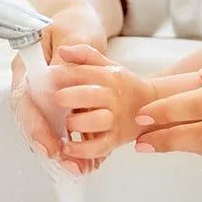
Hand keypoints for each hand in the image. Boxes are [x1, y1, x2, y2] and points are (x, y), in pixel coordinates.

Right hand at [10, 3, 107, 173]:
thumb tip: (62, 77)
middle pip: (34, 122)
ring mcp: (47, 98)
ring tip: (80, 169)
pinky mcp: (63, 106)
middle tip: (68, 164)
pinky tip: (89, 162)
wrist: (82, 21)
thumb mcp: (73, 32)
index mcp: (28, 68)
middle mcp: (34, 87)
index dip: (35, 126)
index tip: (49, 145)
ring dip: (65, 152)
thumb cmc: (75, 22)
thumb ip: (69, 56)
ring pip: (49, 130)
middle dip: (49, 146)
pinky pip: (66, 129)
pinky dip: (77, 146)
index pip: (24, 101)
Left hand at [49, 45, 156, 160]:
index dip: (63, 74)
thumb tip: (64, 51)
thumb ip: (85, 55)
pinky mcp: (116, 139)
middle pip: (90, 95)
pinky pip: (98, 147)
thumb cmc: (123, 85)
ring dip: (76, 122)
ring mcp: (115, 119)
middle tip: (56, 98)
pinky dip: (82, 150)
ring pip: (94, 121)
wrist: (152, 104)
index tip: (49, 76)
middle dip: (69, 96)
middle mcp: (113, 97)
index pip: (84, 72)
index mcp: (110, 76)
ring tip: (66, 122)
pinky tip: (68, 147)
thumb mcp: (107, 65)